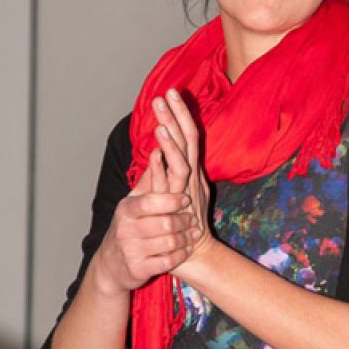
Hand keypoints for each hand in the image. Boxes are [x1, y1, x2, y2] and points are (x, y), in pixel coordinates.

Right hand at [92, 140, 199, 297]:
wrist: (111, 265)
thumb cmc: (128, 227)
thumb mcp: (133, 202)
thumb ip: (150, 178)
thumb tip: (159, 151)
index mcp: (126, 209)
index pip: (151, 201)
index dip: (172, 200)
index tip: (186, 200)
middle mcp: (126, 229)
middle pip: (166, 223)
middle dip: (184, 222)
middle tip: (193, 220)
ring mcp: (131, 250)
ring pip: (169, 243)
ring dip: (185, 239)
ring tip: (192, 234)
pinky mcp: (138, 269)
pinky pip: (168, 262)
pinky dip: (180, 255)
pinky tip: (185, 249)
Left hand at [151, 88, 213, 259]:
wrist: (194, 256)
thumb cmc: (179, 225)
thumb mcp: (169, 193)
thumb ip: (162, 174)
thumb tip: (155, 152)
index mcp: (191, 170)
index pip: (189, 135)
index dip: (181, 114)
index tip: (171, 93)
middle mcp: (193, 175)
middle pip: (190, 137)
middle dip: (179, 114)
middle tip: (168, 92)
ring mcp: (189, 187)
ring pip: (184, 154)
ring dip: (173, 133)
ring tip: (161, 114)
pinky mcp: (182, 200)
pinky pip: (176, 178)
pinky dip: (167, 159)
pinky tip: (157, 145)